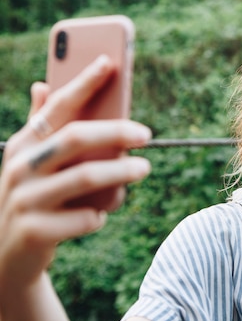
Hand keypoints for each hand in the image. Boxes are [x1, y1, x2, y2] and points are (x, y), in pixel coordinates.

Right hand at [0, 55, 151, 293]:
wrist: (6, 258)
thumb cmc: (32, 197)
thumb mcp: (30, 162)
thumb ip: (40, 126)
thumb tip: (41, 84)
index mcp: (22, 144)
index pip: (56, 106)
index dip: (83, 82)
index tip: (110, 62)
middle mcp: (19, 167)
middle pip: (76, 138)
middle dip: (116, 131)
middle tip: (147, 134)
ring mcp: (24, 200)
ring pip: (87, 177)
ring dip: (122, 173)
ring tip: (144, 168)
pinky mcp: (35, 232)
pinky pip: (86, 217)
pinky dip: (100, 214)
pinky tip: (100, 214)